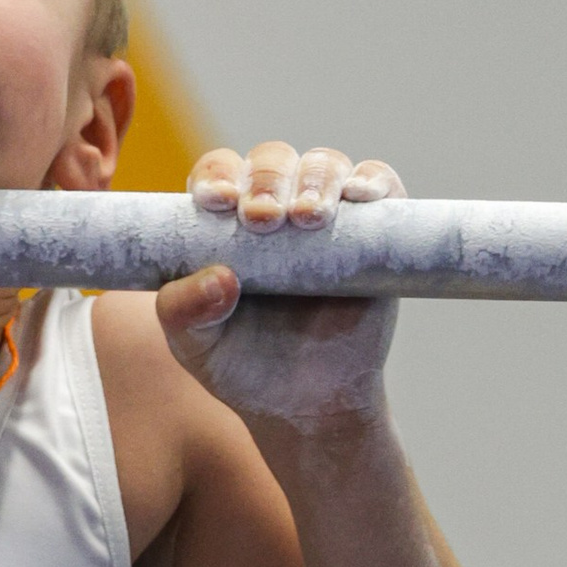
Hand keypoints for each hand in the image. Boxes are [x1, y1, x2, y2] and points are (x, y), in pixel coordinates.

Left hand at [160, 139, 405, 432]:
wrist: (306, 406)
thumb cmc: (239, 364)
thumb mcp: (194, 343)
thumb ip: (184, 310)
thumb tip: (219, 278)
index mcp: (224, 220)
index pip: (218, 172)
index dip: (217, 176)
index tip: (216, 203)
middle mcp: (276, 205)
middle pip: (272, 160)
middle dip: (266, 180)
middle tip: (262, 219)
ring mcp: (328, 216)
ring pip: (324, 165)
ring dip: (316, 179)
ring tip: (308, 218)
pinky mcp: (376, 232)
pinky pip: (382, 186)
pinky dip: (374, 181)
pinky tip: (360, 197)